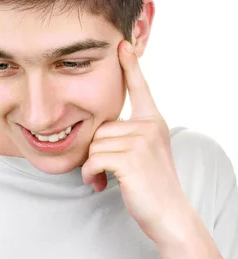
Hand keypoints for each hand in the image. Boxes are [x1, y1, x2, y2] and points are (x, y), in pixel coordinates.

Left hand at [81, 40, 194, 243]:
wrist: (169, 214)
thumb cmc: (151, 185)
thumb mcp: (145, 152)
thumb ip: (128, 134)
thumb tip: (98, 131)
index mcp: (153, 121)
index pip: (140, 88)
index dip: (130, 66)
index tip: (122, 44)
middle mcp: (149, 126)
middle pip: (101, 127)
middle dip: (97, 152)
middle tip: (104, 172)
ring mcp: (141, 142)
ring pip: (95, 144)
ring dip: (92, 166)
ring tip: (104, 178)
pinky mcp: (130, 159)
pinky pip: (93, 159)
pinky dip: (90, 174)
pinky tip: (99, 183)